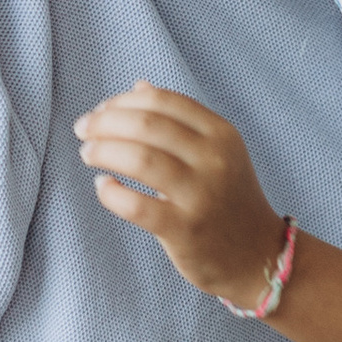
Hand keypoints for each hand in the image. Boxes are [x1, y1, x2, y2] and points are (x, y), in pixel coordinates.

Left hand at [76, 83, 286, 306]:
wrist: (258, 255)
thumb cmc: (227, 199)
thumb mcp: (216, 152)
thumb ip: (179, 120)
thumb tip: (138, 86)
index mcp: (221, 134)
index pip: (161, 101)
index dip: (122, 102)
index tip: (100, 111)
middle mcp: (214, 159)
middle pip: (146, 125)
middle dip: (104, 122)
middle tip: (83, 130)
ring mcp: (201, 195)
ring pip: (139, 159)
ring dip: (103, 151)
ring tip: (88, 154)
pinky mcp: (186, 230)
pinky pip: (136, 205)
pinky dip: (111, 192)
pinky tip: (103, 187)